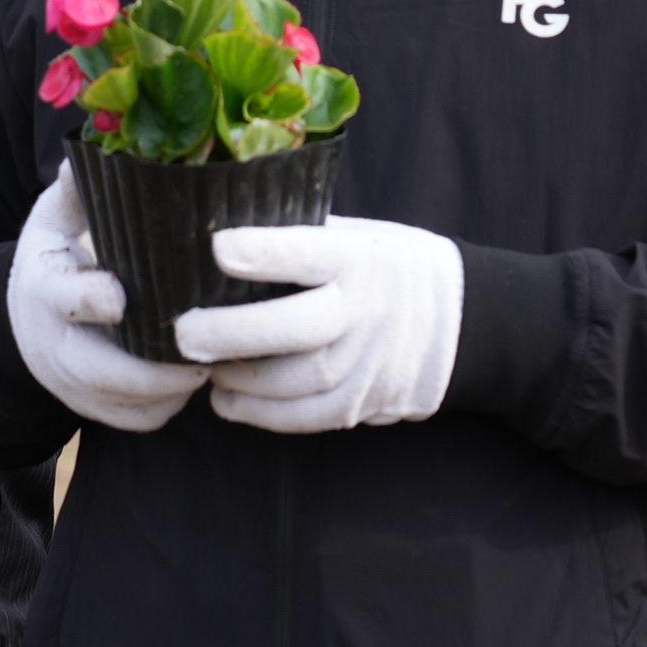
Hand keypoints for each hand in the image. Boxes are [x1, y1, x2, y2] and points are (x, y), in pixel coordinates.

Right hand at [7, 163, 207, 431]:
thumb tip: (90, 153)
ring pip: (128, 404)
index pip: (66, 300)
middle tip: (207, 345)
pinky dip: (171, 406)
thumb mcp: (53, 220)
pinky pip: (140, 421)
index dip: (93, 300)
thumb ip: (73, 191)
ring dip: (173, 388)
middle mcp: (54, 347)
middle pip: (100, 371)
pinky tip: (199, 376)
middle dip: (154, 368)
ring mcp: (74, 386)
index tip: (124, 296)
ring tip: (218, 356)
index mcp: (44, 290)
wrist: (21, 323)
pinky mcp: (95, 411)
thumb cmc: (53, 260)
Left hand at [176, 215, 462, 434]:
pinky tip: (226, 400)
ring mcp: (370, 362)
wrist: (462, 320)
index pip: (309, 253)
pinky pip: (309, 416)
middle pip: (299, 327)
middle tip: (184, 333)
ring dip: (242, 378)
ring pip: (299, 380)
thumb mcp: (359, 237)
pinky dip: (262, 414)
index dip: (264, 252)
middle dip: (236, 333)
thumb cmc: (387, 267)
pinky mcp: (367, 402)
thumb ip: (303, 239)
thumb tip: (222, 230)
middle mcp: (367, 310)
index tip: (217, 248)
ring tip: (201, 364)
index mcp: (361, 257)